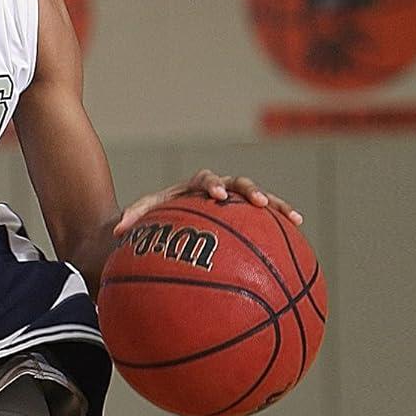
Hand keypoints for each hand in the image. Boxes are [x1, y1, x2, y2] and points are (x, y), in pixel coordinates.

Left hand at [114, 168, 302, 236]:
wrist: (164, 222)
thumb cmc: (152, 220)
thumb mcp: (141, 218)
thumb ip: (132, 219)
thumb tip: (116, 231)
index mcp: (193, 187)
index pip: (204, 180)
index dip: (211, 185)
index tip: (215, 195)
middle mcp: (217, 190)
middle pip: (237, 184)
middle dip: (250, 192)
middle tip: (261, 204)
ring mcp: (234, 203)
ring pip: (259, 200)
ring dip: (277, 206)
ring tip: (295, 219)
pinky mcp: (245, 217)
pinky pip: (266, 222)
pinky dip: (281, 225)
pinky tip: (299, 236)